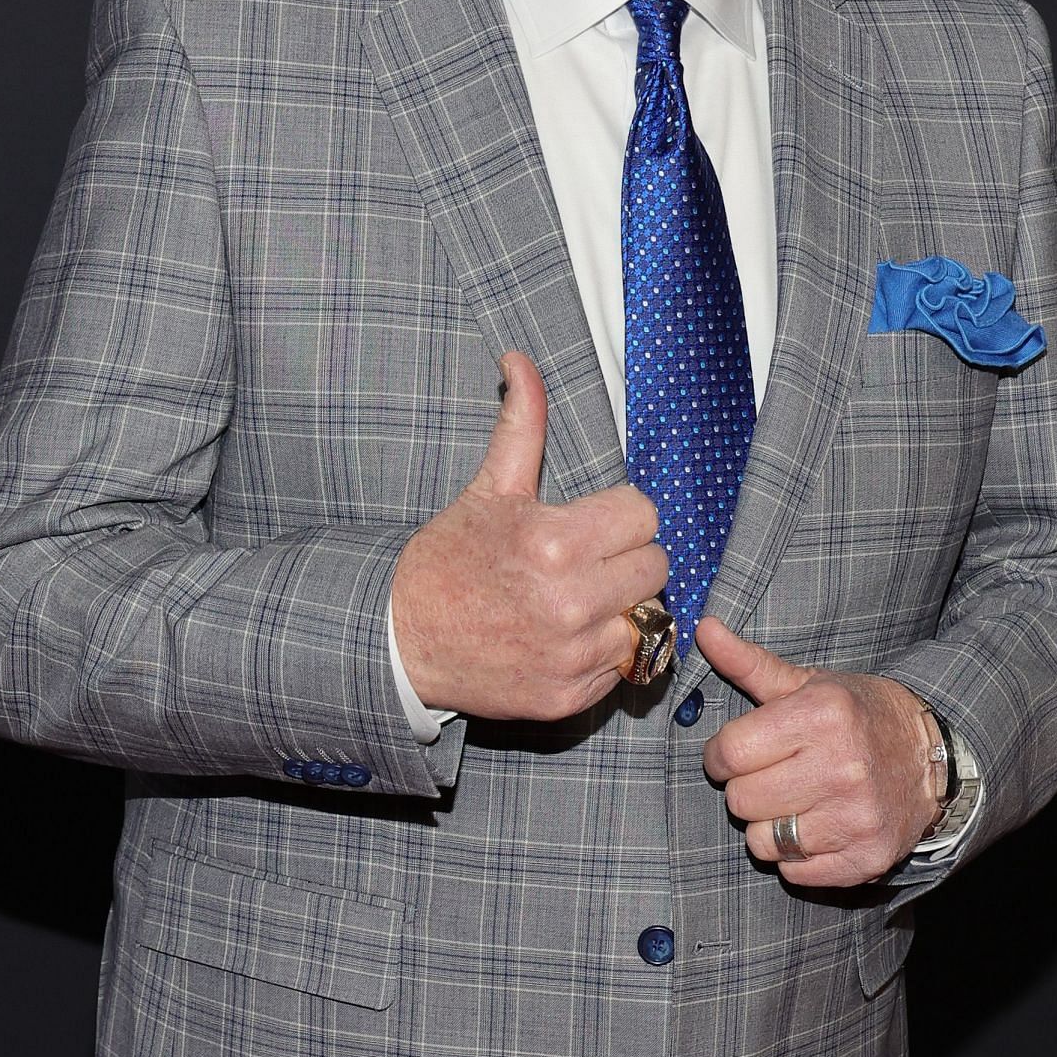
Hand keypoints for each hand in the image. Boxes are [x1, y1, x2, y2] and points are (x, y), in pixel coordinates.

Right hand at [391, 353, 668, 722]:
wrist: (401, 639)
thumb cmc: (450, 559)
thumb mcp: (490, 489)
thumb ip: (522, 424)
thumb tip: (520, 360)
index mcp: (557, 542)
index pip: (645, 515)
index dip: (621, 516)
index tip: (592, 524)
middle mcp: (571, 601)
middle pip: (655, 567)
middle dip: (626, 560)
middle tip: (586, 562)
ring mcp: (572, 654)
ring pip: (647, 618)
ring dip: (620, 608)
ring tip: (577, 601)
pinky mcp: (569, 696)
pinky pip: (623, 666)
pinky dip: (602, 653)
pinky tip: (563, 637)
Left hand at [697, 615, 942, 887]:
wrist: (931, 757)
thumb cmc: (856, 716)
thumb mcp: (807, 683)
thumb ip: (748, 662)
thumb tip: (704, 628)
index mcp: (823, 715)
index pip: (730, 753)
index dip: (720, 756)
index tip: (735, 753)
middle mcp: (842, 767)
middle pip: (741, 800)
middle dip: (747, 788)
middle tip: (775, 775)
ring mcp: (857, 817)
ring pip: (762, 842)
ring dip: (770, 825)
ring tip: (797, 802)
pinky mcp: (866, 858)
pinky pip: (795, 872)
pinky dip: (797, 855)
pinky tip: (818, 826)